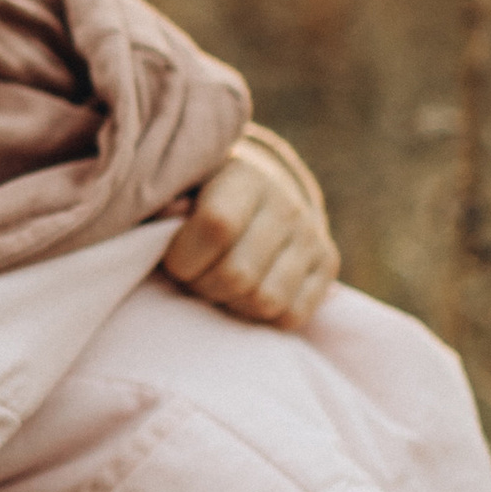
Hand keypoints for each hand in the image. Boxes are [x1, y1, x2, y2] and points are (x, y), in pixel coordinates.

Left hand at [161, 126, 337, 327]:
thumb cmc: (201, 193)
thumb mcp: (178, 186)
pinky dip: (262, 316)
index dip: (183, 257)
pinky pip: (292, 315)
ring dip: (231, 304)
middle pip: (237, 275)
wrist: (262, 185)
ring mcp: (311, 235)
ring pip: (265, 301)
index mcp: (244, 176)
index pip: (216, 227)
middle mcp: (285, 203)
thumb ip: (163, 202)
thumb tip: (165, 218)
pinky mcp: (327, 263)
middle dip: (202, 286)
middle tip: (193, 277)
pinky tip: (245, 293)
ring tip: (219, 284)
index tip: (172, 261)